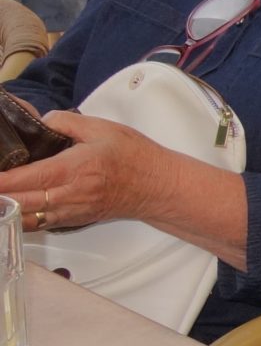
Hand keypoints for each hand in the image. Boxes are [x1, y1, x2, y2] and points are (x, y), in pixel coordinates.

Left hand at [0, 110, 172, 229]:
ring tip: (0, 197)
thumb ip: (65, 121)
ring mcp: (72, 211)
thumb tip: (40, 121)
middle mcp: (71, 195)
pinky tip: (12, 208)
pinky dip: (21, 218)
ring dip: (7, 210)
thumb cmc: (136, 157)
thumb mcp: (102, 128)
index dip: (3, 180)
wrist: (159, 186)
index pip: (28, 178)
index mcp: (75, 169)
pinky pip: (39, 225)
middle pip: (21, 202)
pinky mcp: (74, 220)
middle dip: (0, 195)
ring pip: (26, 219)